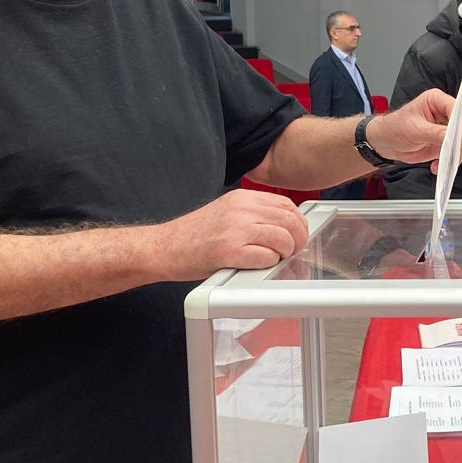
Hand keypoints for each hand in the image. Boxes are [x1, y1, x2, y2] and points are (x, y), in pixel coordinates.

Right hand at [153, 190, 308, 277]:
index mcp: (242, 198)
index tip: (297, 234)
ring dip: (285, 252)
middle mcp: (240, 210)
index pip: (286, 204)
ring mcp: (234, 229)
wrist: (164, 247)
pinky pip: (266, 257)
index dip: (298, 222)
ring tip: (276, 258)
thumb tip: (285, 224)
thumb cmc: (194, 235)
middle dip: (298, 239)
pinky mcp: (228, 251)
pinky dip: (269, 263)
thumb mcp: (227, 212)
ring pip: (282, 238)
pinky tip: (259, 264)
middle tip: (293, 251)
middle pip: (289, 221)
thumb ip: (254, 214)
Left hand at [366, 89, 461, 170]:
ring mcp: (445, 128)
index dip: (458, 123)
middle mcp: (443, 112)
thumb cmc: (395, 127)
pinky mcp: (444, 142)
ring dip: (453, 155)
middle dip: (458, 143)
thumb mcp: (414, 130)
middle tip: (451, 155)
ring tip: (442, 164)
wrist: (387, 142)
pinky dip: (447, 161)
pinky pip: (453, 152)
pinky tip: (436, 166)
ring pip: (460, 141)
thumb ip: (433, 133)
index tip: (455, 138)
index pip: (455, 109)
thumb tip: (449, 137)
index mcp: (436, 100)